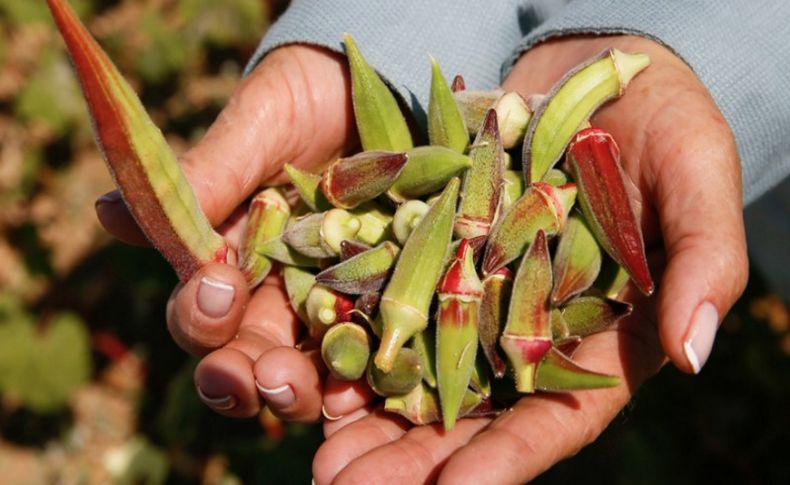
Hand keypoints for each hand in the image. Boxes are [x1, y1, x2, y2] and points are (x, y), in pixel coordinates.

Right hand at [95, 45, 375, 420]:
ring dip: (309, 390)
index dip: (202, 314)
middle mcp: (281, 293)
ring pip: (314, 368)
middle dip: (249, 376)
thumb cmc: (303, 98)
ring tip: (316, 398)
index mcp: (234, 259)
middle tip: (262, 379)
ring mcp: (340, 302)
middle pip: (254, 354)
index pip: (204, 311)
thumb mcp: (257, 126)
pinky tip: (376, 388)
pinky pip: (382, 350)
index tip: (218, 287)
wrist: (381, 82)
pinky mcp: (395, 301)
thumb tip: (110, 215)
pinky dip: (376, 375)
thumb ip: (205, 175)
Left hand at [311, 35, 747, 483]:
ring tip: (316, 452)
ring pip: (416, 371)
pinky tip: (315, 363)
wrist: (598, 77)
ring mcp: (475, 296)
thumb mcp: (698, 182)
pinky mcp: (435, 254)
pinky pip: (391, 302)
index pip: (553, 417)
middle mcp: (525, 333)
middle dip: (411, 457)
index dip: (506, 458)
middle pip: (467, 412)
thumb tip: (694, 352)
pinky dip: (355, 335)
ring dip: (368, 413)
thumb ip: (703, 264)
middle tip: (345, 484)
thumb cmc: (666, 129)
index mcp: (598, 341)